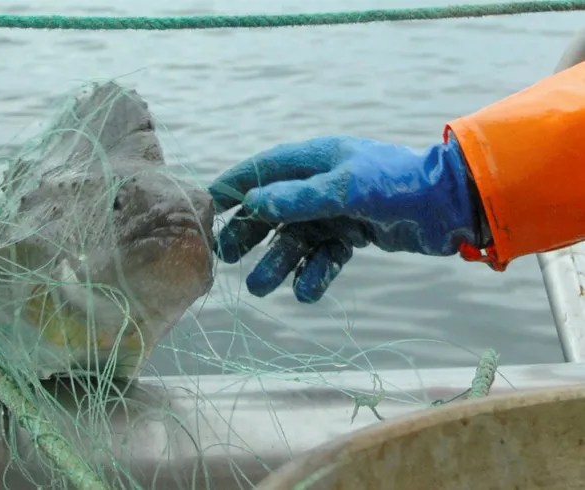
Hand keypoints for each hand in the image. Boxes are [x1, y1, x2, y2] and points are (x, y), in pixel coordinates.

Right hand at [208, 135, 486, 302]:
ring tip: (260, 288)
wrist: (454, 207)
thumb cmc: (399, 185)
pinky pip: (323, 257)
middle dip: (250, 233)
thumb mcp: (345, 189)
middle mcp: (320, 184)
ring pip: (295, 238)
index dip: (234, 188)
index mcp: (315, 160)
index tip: (207, 209)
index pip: (262, 171)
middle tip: (226, 257)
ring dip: (277, 262)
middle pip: (271, 209)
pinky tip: (307, 292)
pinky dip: (314, 274)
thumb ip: (299, 198)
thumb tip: (253, 203)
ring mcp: (336, 210)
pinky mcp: (353, 235)